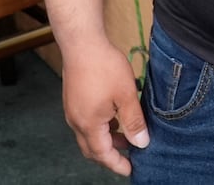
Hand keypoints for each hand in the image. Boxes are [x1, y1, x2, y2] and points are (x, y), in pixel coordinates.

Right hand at [60, 39, 148, 175]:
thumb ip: (134, 121)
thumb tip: (141, 143)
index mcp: (89, 125)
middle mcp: (76, 122)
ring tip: (126, 135)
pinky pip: (86, 123)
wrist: (82, 43)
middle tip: (129, 156)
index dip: (117, 164)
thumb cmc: (104, 66)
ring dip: (106, 140)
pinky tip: (114, 118)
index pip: (103, 155)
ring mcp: (72, 111)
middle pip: (92, 149)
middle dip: (111, 156)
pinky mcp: (73, 101)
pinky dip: (100, 128)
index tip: (131, 170)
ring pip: (89, 136)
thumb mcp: (126, 95)